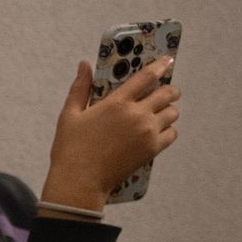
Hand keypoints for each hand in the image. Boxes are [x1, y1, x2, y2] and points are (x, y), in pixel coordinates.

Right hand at [40, 56, 179, 209]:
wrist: (80, 181)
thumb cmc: (71, 148)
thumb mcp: (69, 115)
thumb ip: (80, 88)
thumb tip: (84, 64)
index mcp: (116, 103)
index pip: (147, 77)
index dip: (161, 66)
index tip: (168, 60)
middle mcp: (137, 114)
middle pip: (167, 93)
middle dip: (170, 91)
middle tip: (165, 93)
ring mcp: (147, 132)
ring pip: (172, 113)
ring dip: (168, 110)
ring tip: (159, 115)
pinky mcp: (152, 149)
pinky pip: (172, 133)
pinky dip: (168, 130)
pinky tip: (157, 132)